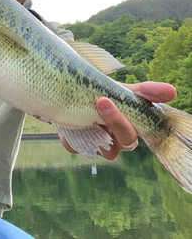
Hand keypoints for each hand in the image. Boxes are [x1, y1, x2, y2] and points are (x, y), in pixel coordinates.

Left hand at [59, 81, 176, 159]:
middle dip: (110, 122)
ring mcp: (96, 145)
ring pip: (95, 149)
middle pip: (116, 145)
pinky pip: (73, 146)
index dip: (121, 121)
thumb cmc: (107, 93)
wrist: (79, 91)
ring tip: (80, 110)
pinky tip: (67, 121)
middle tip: (99, 100)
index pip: (131, 134)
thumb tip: (172, 91)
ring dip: (88, 130)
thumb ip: (147, 92)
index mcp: (129, 130)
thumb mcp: (125, 90)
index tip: (106, 100)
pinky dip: (69, 135)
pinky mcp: (76, 144)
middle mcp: (115, 142)